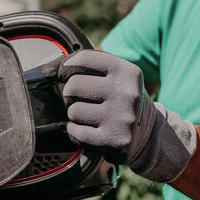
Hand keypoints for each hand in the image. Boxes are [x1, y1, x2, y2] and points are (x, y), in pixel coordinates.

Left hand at [56, 50, 195, 182]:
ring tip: (88, 116)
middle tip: (78, 98)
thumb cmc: (123, 101)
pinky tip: (88, 129)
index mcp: (128, 72)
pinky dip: (76, 131)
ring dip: (74, 114)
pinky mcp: (114, 140)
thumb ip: (93, 67)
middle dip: (70, 92)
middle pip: (74, 85)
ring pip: (73, 111)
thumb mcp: (120, 77)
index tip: (63, 72)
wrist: (149, 134)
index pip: (84, 59)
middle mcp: (127, 93)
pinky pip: (76, 132)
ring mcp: (121, 118)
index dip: (67, 66)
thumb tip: (51, 68)